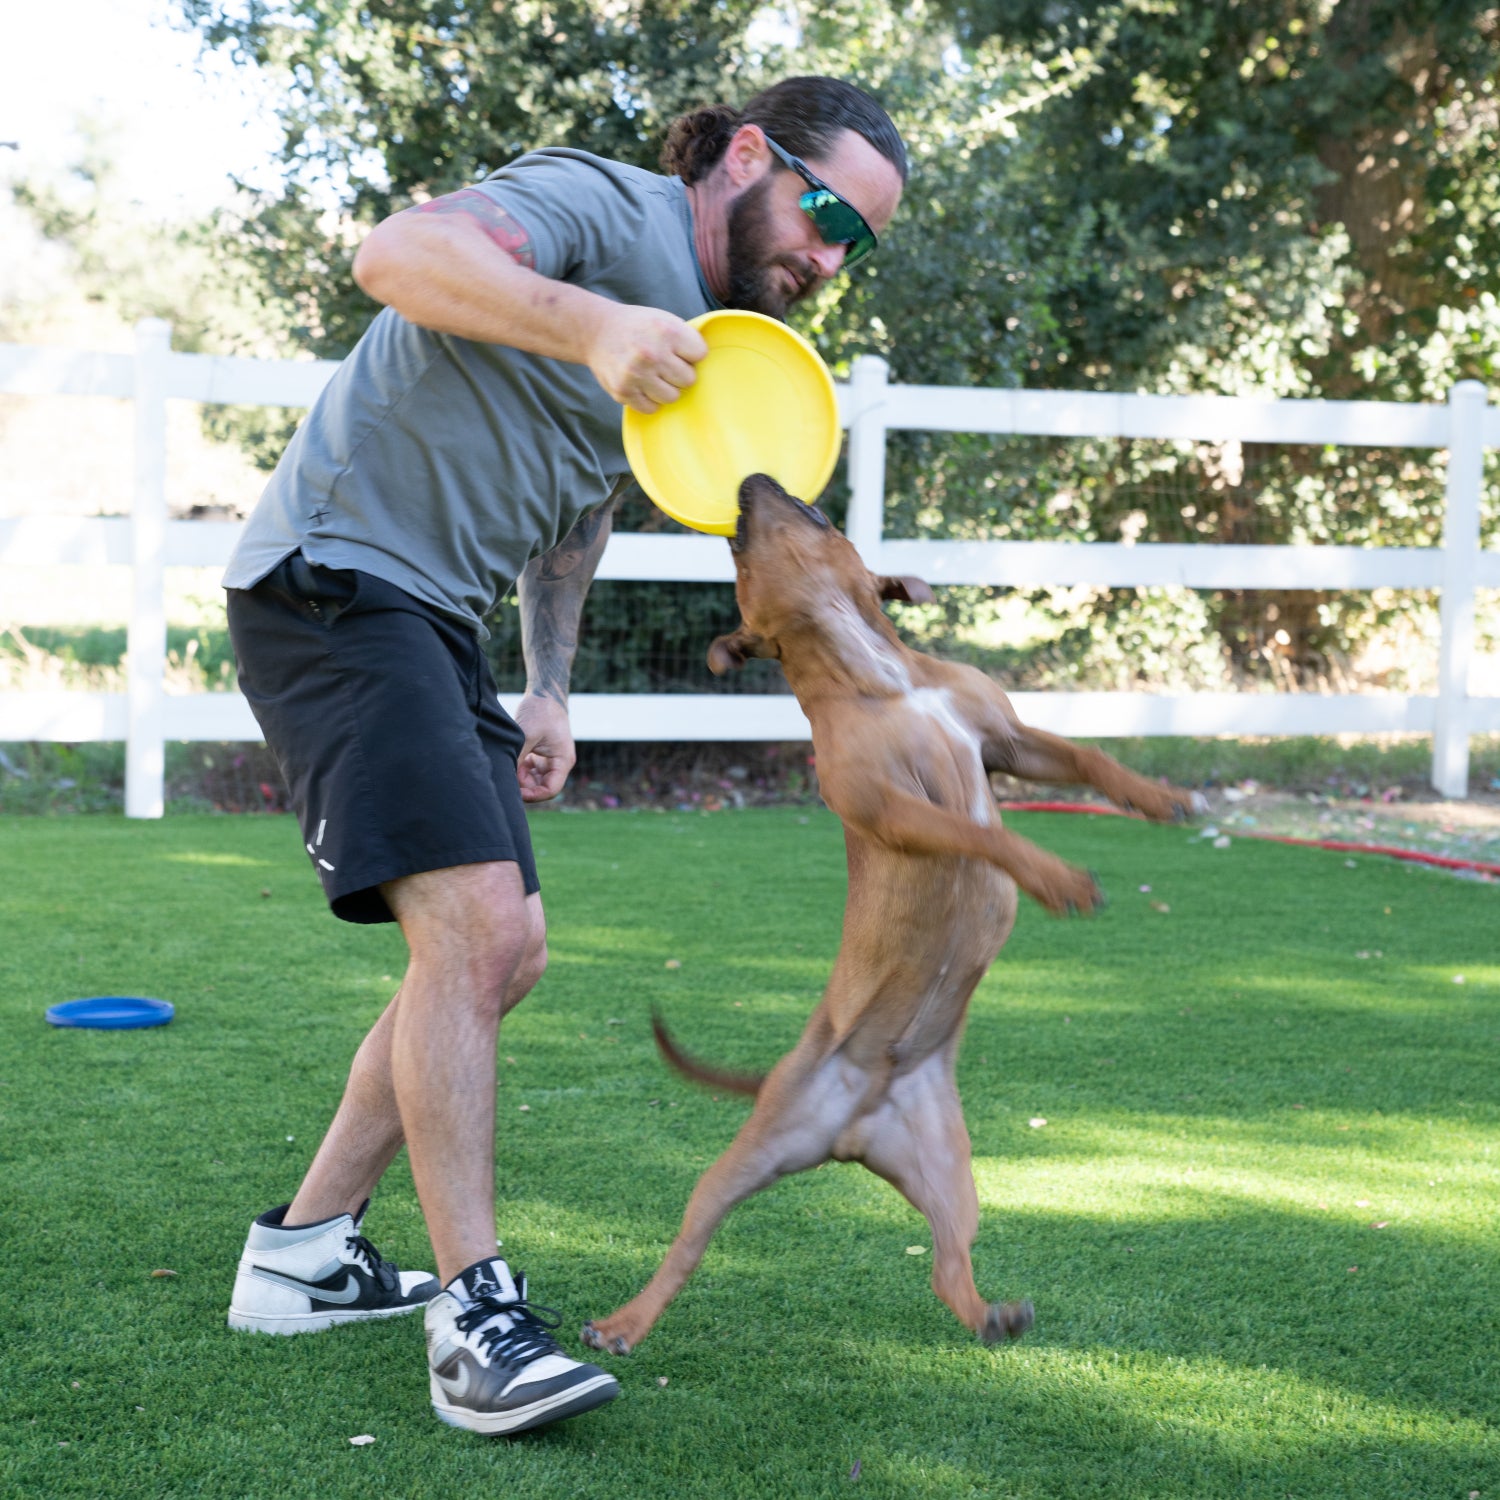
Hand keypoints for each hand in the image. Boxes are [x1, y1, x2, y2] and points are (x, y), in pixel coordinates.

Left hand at [514, 692, 575, 802]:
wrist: (546, 692)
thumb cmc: (540, 711)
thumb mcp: (526, 736)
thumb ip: (518, 758)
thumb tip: (505, 777)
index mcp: (563, 760)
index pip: (551, 789)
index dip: (533, 795)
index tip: (515, 792)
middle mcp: (559, 763)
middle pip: (542, 787)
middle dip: (525, 786)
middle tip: (507, 777)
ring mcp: (551, 759)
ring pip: (535, 779)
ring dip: (521, 777)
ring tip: (509, 765)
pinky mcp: (543, 754)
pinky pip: (531, 770)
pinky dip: (521, 768)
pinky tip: (512, 760)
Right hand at [586, 303, 708, 413]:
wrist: (596, 331)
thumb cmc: (637, 327)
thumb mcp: (663, 319)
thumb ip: (685, 338)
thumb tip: (709, 363)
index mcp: (666, 331)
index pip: (700, 354)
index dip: (691, 353)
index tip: (679, 350)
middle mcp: (652, 353)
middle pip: (688, 380)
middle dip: (679, 373)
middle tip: (665, 364)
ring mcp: (636, 374)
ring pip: (672, 397)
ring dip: (665, 388)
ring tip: (653, 375)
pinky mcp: (623, 392)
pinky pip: (651, 408)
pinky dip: (649, 399)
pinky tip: (642, 385)